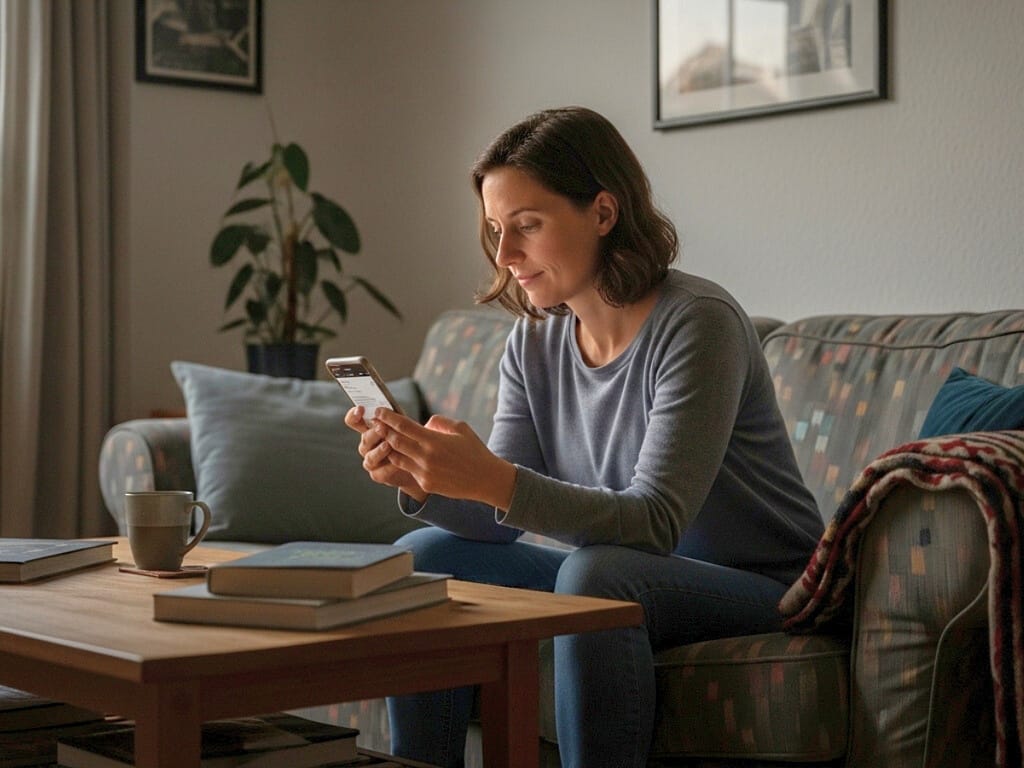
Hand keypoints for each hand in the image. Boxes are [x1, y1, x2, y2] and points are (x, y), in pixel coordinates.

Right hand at [343, 406, 426, 501]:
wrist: (416, 464)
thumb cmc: (409, 439)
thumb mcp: (404, 425)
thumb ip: (398, 417)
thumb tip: (400, 411)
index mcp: (369, 429)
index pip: (353, 421)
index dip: (354, 415)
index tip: (361, 408)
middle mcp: (367, 444)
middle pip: (365, 438)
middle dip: (373, 432)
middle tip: (382, 427)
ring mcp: (370, 460)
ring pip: (370, 456)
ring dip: (379, 450)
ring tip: (388, 445)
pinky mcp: (377, 474)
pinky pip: (380, 472)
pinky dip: (389, 468)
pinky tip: (397, 464)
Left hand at [371, 408, 516, 509]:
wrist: (486, 479)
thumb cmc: (474, 450)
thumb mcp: (460, 428)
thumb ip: (438, 422)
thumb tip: (422, 424)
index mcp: (434, 440)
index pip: (404, 426)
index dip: (388, 418)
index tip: (379, 411)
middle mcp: (426, 457)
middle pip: (395, 441)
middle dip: (383, 431)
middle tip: (375, 423)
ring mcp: (425, 472)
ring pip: (397, 458)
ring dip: (388, 448)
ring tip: (383, 439)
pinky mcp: (426, 484)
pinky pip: (408, 470)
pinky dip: (402, 461)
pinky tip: (398, 455)